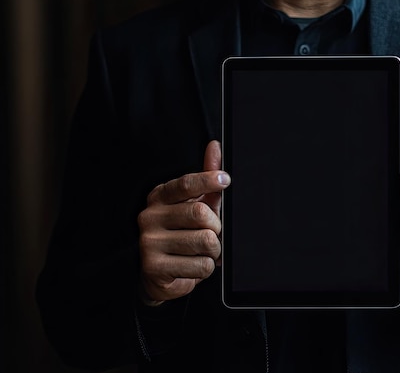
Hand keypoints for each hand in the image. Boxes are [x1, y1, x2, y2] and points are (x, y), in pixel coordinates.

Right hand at [137, 140, 229, 303]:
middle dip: (216, 228)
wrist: (159, 277)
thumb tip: (214, 147)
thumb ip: (205, 179)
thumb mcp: (194, 205)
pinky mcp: (154, 267)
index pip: (184, 184)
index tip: (225, 180)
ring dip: (213, 250)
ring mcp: (149, 242)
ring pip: (205, 241)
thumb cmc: (181, 235)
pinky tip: (192, 267)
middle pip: (200, 214)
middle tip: (213, 235)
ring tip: (202, 252)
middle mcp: (149, 217)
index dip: (207, 180)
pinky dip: (205, 269)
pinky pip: (200, 265)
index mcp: (159, 198)